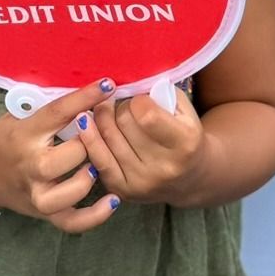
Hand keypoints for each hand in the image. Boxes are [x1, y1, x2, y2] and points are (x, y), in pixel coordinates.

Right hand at [0, 78, 119, 232]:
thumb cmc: (8, 137)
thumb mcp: (21, 116)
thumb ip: (53, 109)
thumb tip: (95, 92)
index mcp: (25, 133)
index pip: (58, 112)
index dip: (85, 98)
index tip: (108, 85)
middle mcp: (30, 165)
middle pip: (69, 156)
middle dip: (88, 143)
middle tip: (95, 136)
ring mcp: (36, 192)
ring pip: (71, 192)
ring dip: (89, 177)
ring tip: (95, 166)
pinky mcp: (43, 212)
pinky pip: (72, 222)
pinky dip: (95, 216)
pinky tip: (113, 201)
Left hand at [78, 88, 206, 205]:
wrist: (189, 178)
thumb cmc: (184, 136)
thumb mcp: (185, 111)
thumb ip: (161, 93)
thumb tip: (127, 85)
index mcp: (186, 145)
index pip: (146, 113)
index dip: (138, 100)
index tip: (140, 99)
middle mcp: (164, 167)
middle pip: (123, 123)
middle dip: (120, 108)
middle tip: (125, 107)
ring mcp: (142, 182)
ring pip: (107, 137)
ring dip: (103, 118)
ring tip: (107, 110)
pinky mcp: (123, 190)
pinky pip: (97, 158)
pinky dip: (89, 137)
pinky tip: (85, 123)